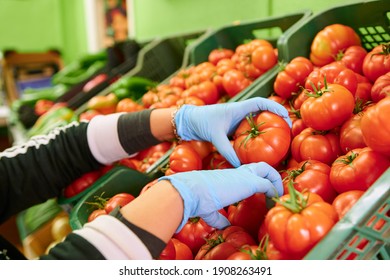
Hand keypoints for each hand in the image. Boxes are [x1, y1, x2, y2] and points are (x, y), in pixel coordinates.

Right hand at [158, 162, 282, 231]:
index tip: (262, 193)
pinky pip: (268, 184)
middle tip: (274, 192)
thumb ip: (218, 218)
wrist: (192, 191)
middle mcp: (237, 172)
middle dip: (270, 176)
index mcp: (228, 176)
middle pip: (260, 166)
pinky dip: (274, 192)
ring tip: (278, 196)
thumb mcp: (209, 210)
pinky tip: (274, 202)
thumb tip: (225, 226)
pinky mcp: (249, 182)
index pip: (247, 172)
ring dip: (275, 181)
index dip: (256, 180)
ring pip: (267, 169)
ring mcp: (244, 175)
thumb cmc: (197, 199)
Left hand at [175, 97, 291, 166]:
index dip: (274, 107)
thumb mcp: (214, 136)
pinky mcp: (232, 127)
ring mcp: (236, 120)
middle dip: (276, 117)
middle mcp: (239, 112)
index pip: (260, 103)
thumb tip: (238, 165)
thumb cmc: (201, 122)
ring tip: (279, 137)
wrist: (188, 121)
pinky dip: (255, 135)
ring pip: (255, 120)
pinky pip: (247, 129)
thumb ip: (226, 150)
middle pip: (262, 111)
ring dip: (267, 125)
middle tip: (287, 129)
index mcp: (238, 108)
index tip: (286, 115)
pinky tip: (260, 146)